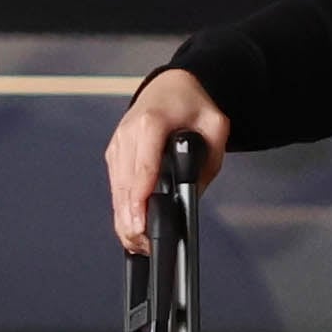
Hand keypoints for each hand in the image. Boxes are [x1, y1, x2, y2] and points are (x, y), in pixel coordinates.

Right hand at [106, 69, 231, 255]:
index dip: (139, 199)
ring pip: (117, 187)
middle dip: (130, 217)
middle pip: (125, 184)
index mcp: (151, 122)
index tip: (139, 223)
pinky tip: (128, 224)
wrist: (171, 87)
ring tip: (135, 242)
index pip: (143, 167)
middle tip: (141, 244)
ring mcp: (118, 143)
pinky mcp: (115, 152)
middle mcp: (128, 132)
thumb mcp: (216, 127)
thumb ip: (208, 160)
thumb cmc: (192, 105)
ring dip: (123, 216)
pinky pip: (116, 183)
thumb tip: (192, 193)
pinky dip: (121, 205)